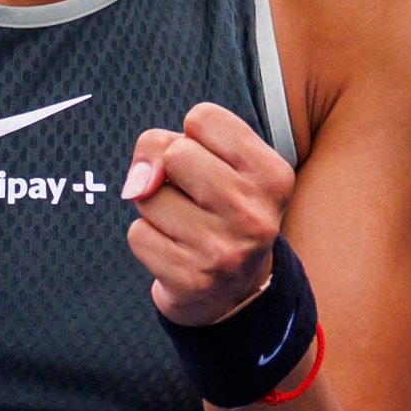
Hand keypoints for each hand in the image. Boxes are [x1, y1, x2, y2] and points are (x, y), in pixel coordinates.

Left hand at [119, 101, 295, 326]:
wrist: (234, 292)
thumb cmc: (219, 209)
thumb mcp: (216, 163)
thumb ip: (168, 145)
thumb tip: (139, 183)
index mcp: (273, 176)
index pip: (202, 118)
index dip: (193, 138)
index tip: (210, 164)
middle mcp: (254, 214)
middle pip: (174, 153)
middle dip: (169, 170)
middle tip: (192, 197)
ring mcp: (223, 251)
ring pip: (148, 195)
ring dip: (155, 206)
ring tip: (184, 225)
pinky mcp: (190, 280)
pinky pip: (137, 234)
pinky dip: (147, 238)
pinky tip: (174, 250)